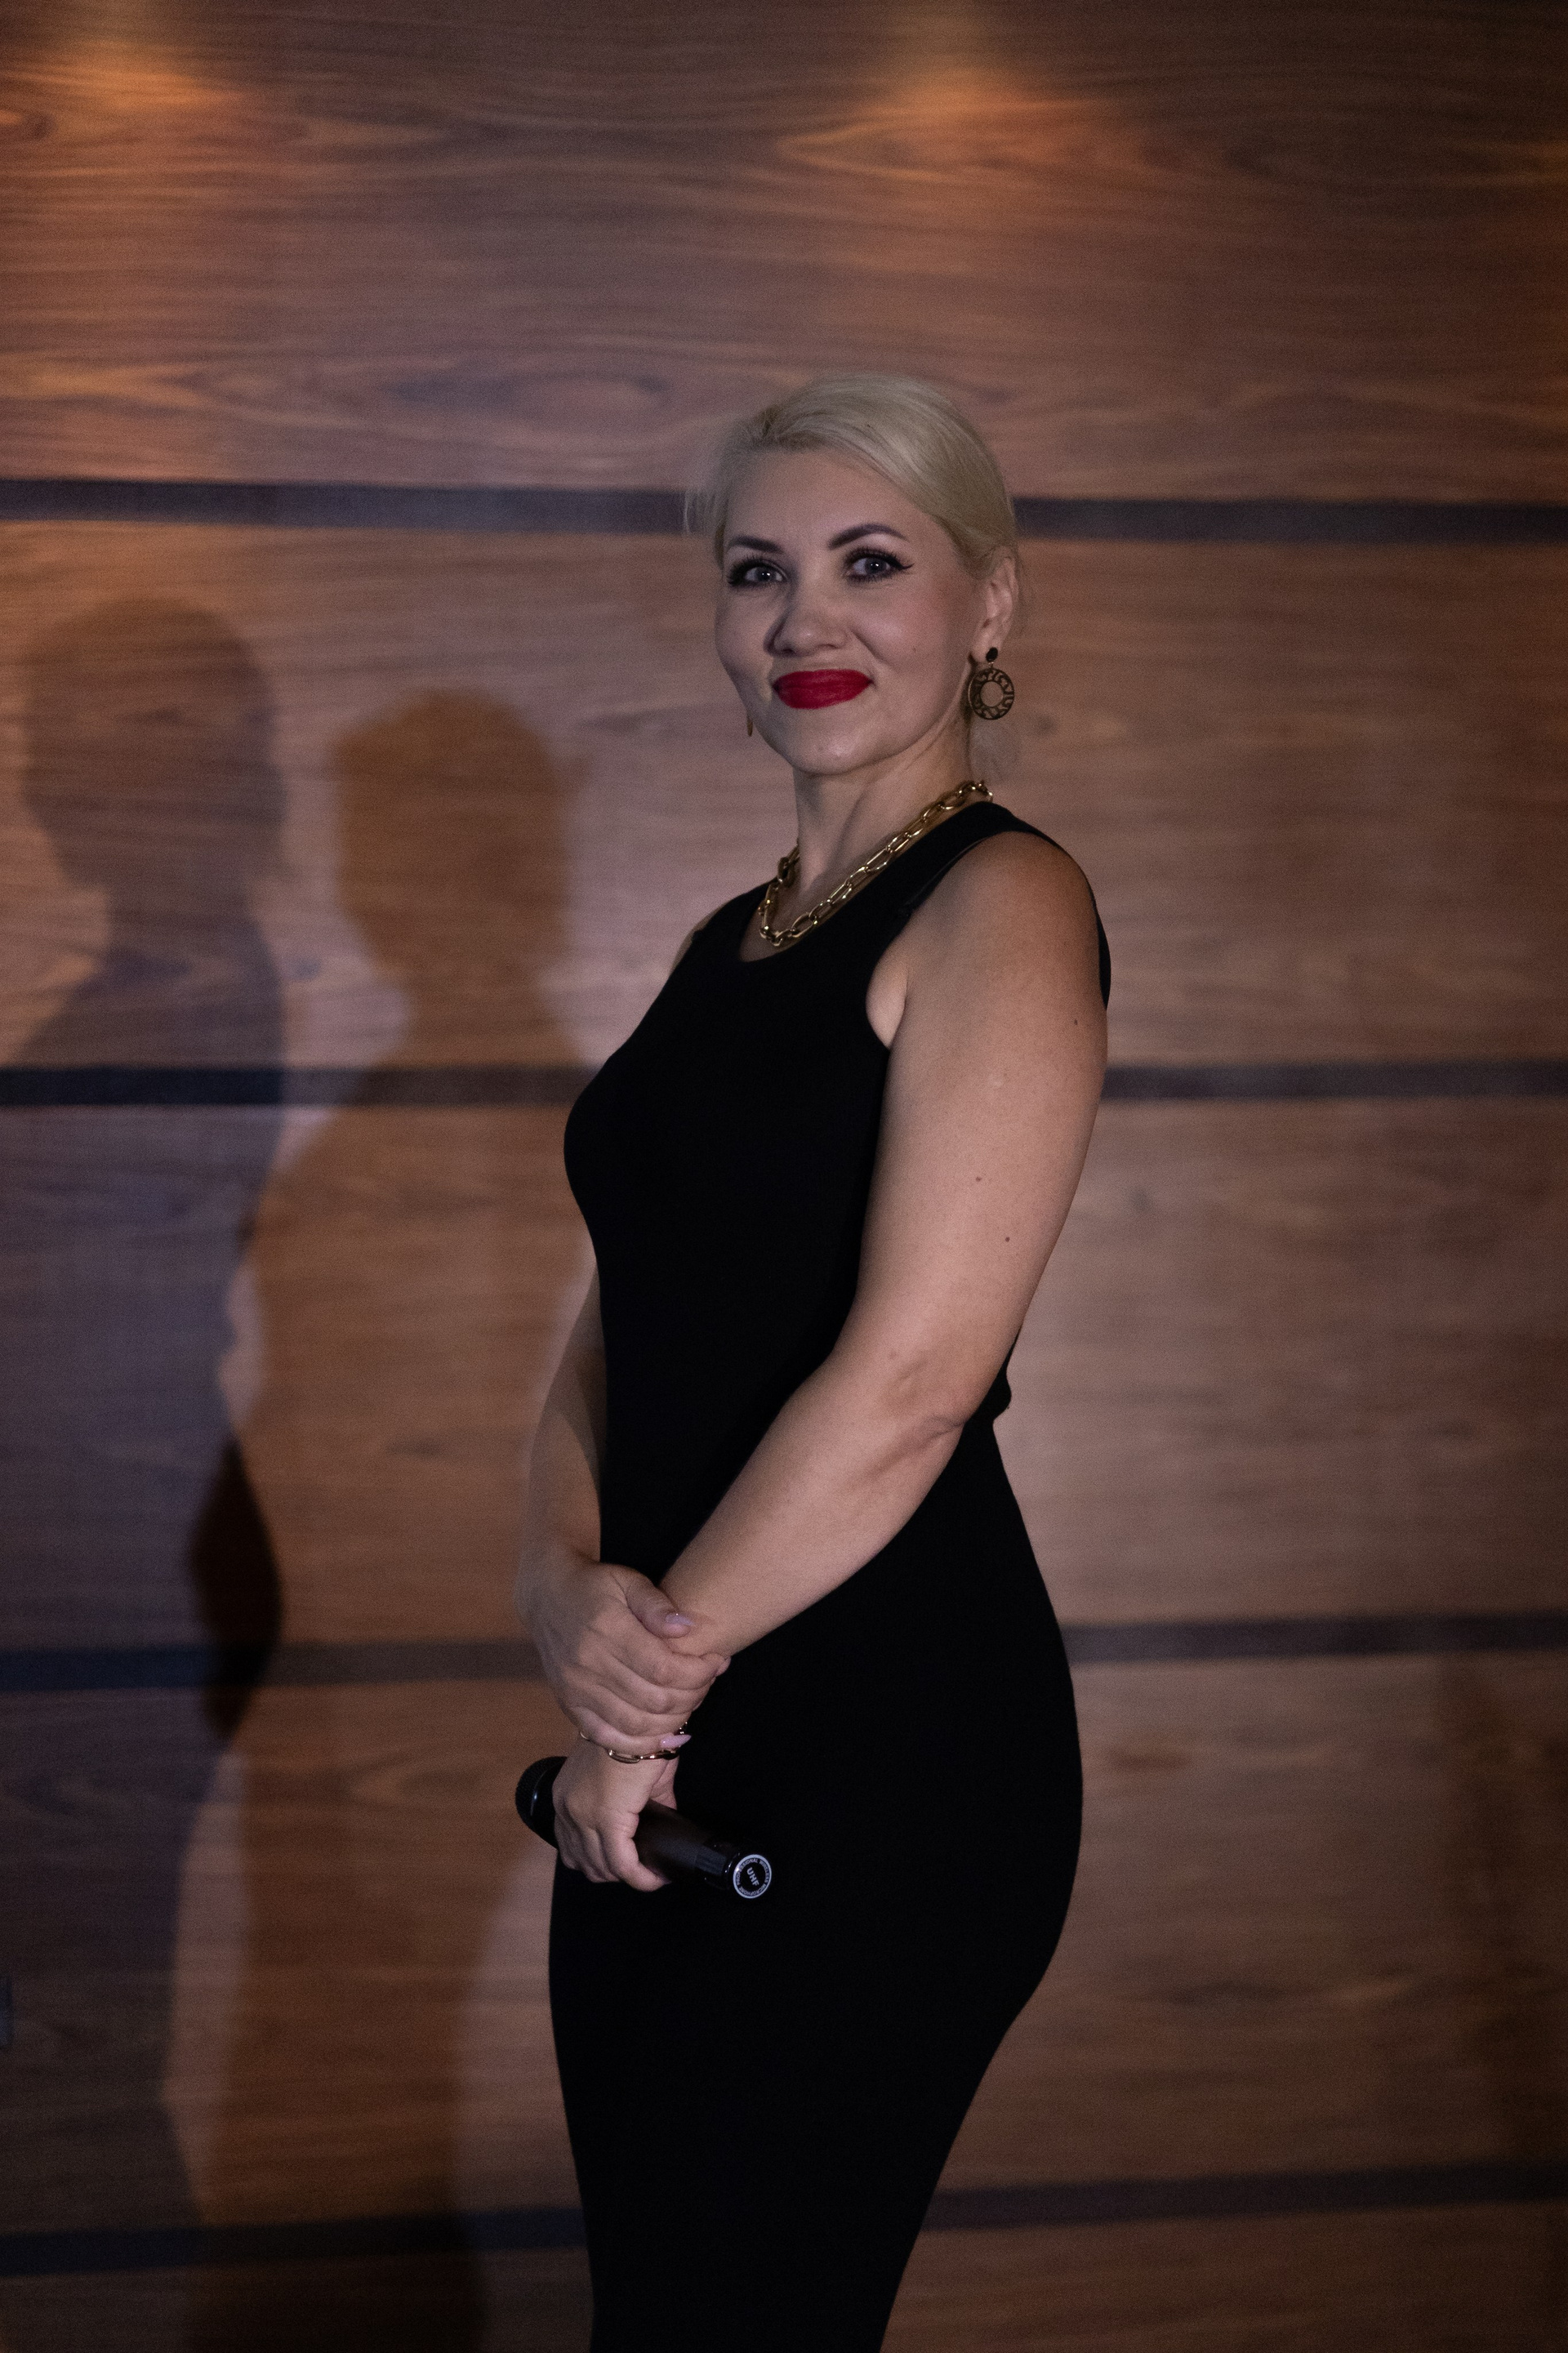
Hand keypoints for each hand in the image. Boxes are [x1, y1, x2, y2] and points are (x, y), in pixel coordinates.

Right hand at [520, 1546, 728, 1751]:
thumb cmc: (595, 1586)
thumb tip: (688, 1629)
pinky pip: (607, 1737)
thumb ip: (657, 1605)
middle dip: (693, 1695)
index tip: (716, 1661)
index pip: (663, 1668)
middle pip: (654, 1700)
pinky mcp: (569, 1705)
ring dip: (673, 1720)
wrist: (547, 1596)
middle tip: (707, 1680)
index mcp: (606, 1629)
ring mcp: (576, 1689)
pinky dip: (639, 1743)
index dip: (698, 1672)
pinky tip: (664, 1734)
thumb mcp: (628, 1581)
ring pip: (635, 1724)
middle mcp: (588, 1664)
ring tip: (690, 1702)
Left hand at [552, 1738, 677, 1890]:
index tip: (621, 1865)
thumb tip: (660, 1819)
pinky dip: (641, 1877)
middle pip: (584, 1862)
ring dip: (627, 1877)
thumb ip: (638, 1800)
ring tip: (650, 1875)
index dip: (595, 1861)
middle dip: (612, 1873)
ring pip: (601, 1868)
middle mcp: (567, 1808)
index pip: (570, 1845)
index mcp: (566, 1795)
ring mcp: (583, 1816)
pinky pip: (623, 1864)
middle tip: (639, 1871)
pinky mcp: (608, 1820)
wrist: (637, 1719)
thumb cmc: (634, 1736)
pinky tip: (655, 1878)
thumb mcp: (628, 1772)